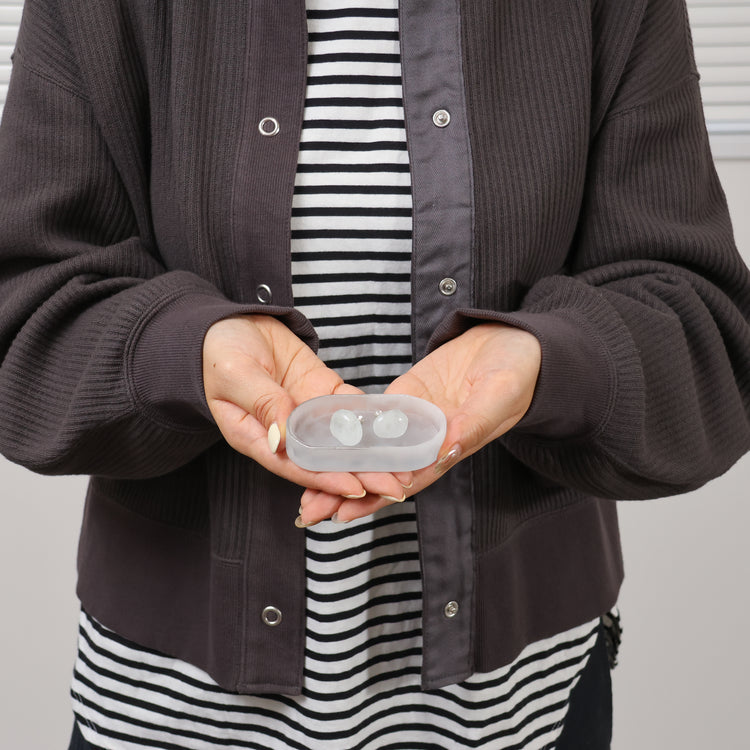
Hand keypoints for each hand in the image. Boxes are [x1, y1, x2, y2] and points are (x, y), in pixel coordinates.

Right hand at [203, 315, 410, 503]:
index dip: (326, 478)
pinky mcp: (321, 392)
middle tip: (397, 486)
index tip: (357, 487)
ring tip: (404, 467)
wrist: (229, 322)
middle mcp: (285, 433)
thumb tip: (282, 438)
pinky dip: (371, 420)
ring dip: (372, 454)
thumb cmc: (218, 351)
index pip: (296, 464)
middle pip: (326, 460)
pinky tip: (396, 430)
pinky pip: (348, 409)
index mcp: (256, 437)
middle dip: (361, 474)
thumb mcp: (236, 374)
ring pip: (343, 440)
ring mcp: (306, 412)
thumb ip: (262, 403)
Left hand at [298, 323, 540, 523]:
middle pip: (382, 472)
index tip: (346, 510)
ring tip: (303, 482)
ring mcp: (414, 419)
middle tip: (309, 510)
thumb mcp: (501, 394)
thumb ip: (476, 421)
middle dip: (346, 491)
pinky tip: (320, 438)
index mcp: (452, 446)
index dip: (378, 496)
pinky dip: (349, 429)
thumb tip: (447, 447)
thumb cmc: (517, 371)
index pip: (410, 479)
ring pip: (372, 448)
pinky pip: (374, 416)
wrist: (512, 342)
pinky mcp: (405, 397)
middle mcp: (428, 440)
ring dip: (341, 466)